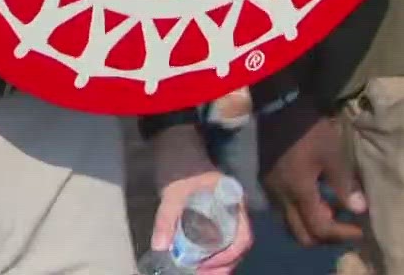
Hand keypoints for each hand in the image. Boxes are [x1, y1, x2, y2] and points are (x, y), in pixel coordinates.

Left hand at [149, 124, 251, 273]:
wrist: (174, 142)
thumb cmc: (179, 163)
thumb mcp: (172, 191)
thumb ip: (166, 219)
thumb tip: (160, 247)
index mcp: (232, 202)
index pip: (243, 237)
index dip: (227, 257)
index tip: (204, 266)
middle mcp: (234, 209)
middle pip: (237, 246)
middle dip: (222, 266)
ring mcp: (225, 211)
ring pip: (228, 244)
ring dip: (216, 262)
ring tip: (196, 272)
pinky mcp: (213, 213)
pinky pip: (217, 238)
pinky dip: (208, 252)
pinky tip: (194, 259)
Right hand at [258, 98, 364, 247]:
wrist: (277, 105)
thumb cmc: (308, 129)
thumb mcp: (332, 154)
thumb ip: (344, 185)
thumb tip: (359, 210)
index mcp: (298, 192)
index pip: (319, 229)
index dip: (341, 234)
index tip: (359, 230)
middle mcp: (281, 198)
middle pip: (301, 235)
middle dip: (325, 237)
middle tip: (346, 227)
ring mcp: (271, 191)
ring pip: (290, 225)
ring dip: (312, 226)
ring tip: (334, 212)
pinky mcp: (268, 182)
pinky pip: (285, 211)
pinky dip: (302, 213)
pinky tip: (317, 198)